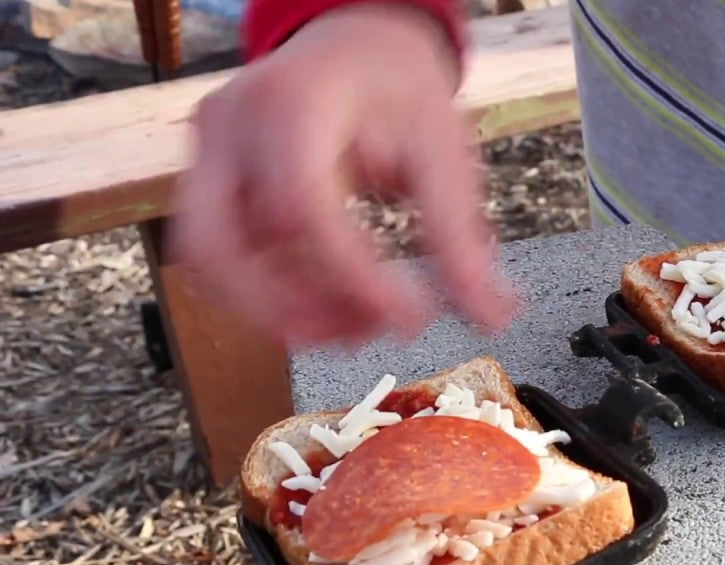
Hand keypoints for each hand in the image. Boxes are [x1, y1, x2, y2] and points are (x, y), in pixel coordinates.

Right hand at [170, 3, 517, 347]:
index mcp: (294, 102)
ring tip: (357, 328)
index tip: (409, 319)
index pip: (303, 207)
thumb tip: (493, 318)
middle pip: (220, 246)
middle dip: (290, 308)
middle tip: (366, 334)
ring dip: (279, 312)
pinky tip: (332, 306)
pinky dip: (272, 296)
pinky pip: (224, 259)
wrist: (354, 47)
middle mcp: (231, 126)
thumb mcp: (442, 153)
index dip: (351, 277)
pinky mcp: (207, 182)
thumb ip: (460, 238)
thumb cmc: (397, 90)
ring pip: (213, 263)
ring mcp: (209, 155)